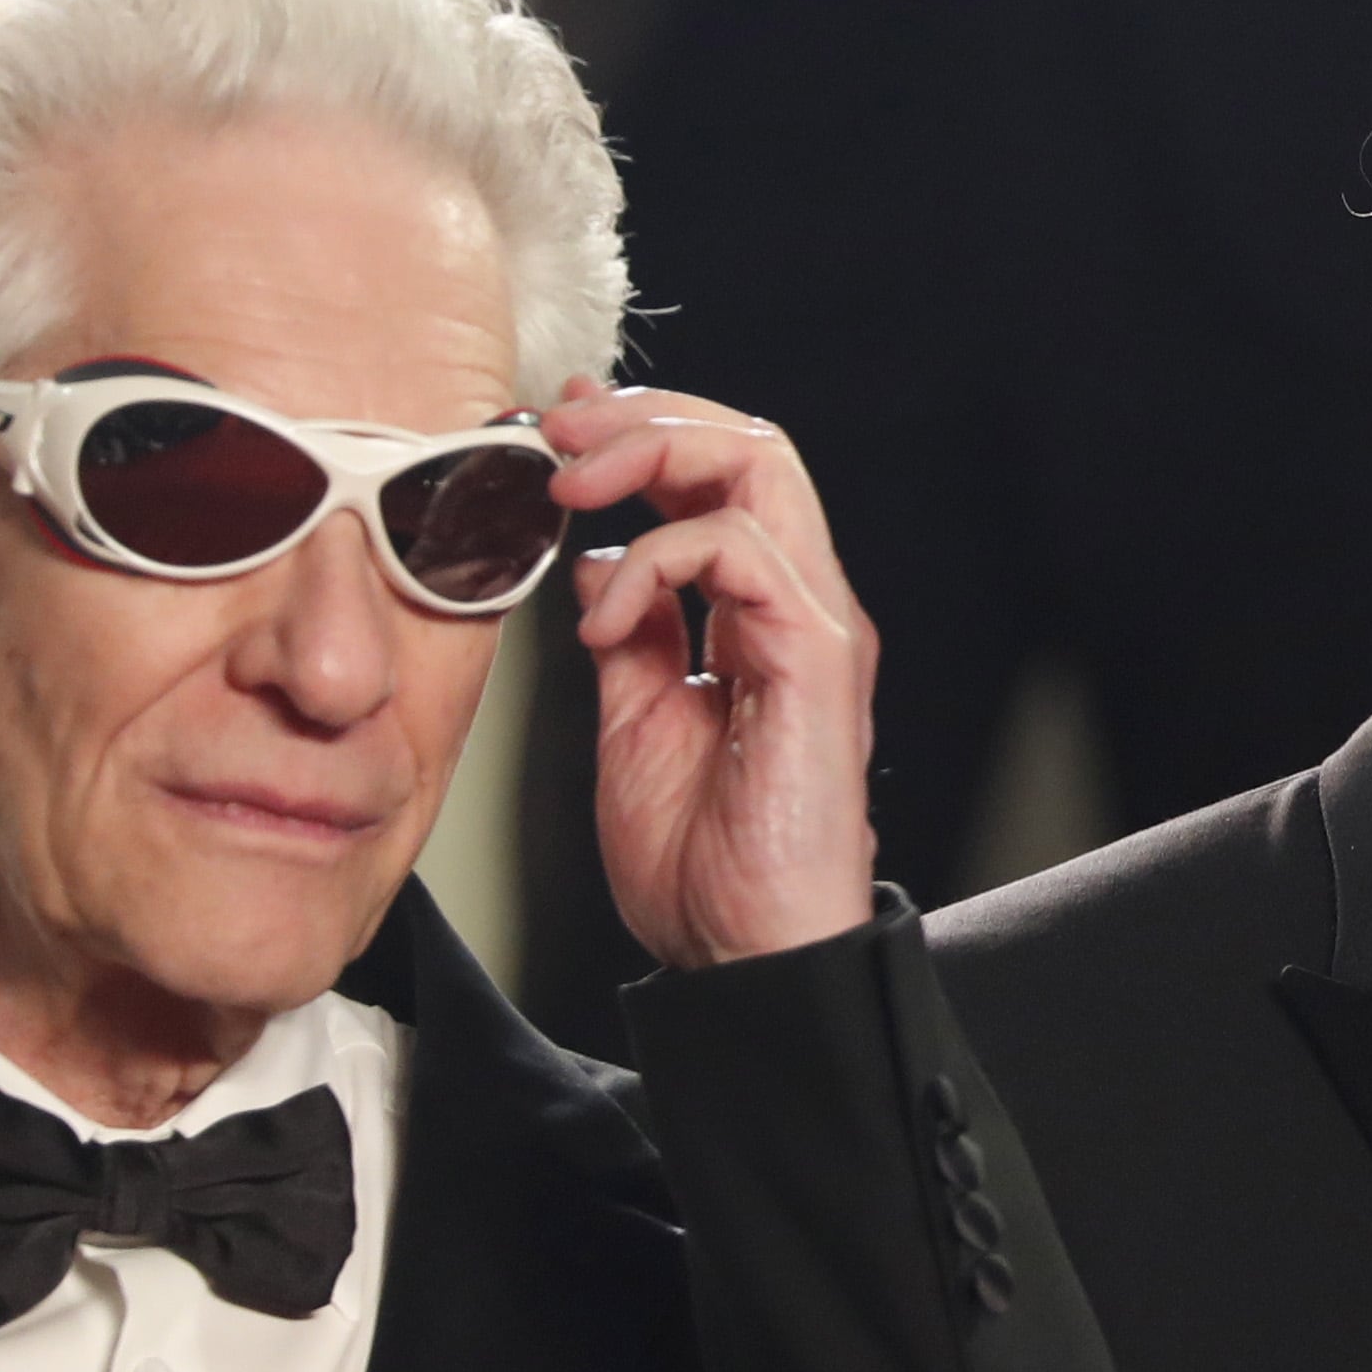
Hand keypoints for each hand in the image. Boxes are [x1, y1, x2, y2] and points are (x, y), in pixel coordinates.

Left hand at [548, 381, 878, 969]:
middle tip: (555, 432)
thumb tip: (598, 563)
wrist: (746, 955)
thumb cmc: (705, 866)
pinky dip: (655, 560)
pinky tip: (601, 619)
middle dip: (642, 417)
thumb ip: (631, 637)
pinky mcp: (816, 658)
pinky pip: (743, 551)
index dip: (640, 431)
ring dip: (649, 454)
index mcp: (764, 616)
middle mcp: (802, 604)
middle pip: (750, 443)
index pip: (722, 476)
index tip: (556, 427)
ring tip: (568, 493)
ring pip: (760, 465)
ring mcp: (815, 625)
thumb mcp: (635, 721)